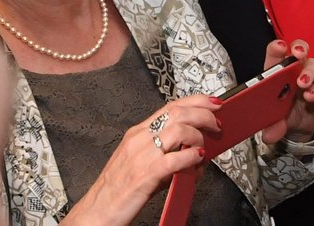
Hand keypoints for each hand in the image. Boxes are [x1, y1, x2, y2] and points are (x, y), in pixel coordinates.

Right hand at [65, 95, 214, 225]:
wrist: (96, 213)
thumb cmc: (117, 190)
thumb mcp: (140, 163)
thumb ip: (167, 154)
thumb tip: (195, 152)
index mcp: (137, 134)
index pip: (171, 106)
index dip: (195, 101)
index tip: (212, 102)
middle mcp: (139, 140)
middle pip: (178, 113)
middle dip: (204, 114)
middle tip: (217, 123)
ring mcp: (141, 156)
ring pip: (178, 129)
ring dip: (198, 135)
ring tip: (204, 146)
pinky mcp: (145, 175)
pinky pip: (174, 159)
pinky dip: (191, 157)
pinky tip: (196, 160)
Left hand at [257, 39, 313, 143]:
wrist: (301, 127)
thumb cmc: (284, 113)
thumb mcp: (275, 120)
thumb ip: (272, 126)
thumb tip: (268, 136)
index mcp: (279, 71)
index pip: (276, 53)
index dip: (277, 48)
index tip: (279, 48)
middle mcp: (296, 70)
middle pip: (299, 50)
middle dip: (299, 48)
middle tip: (296, 55)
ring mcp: (312, 78)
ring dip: (308, 72)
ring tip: (302, 83)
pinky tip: (310, 96)